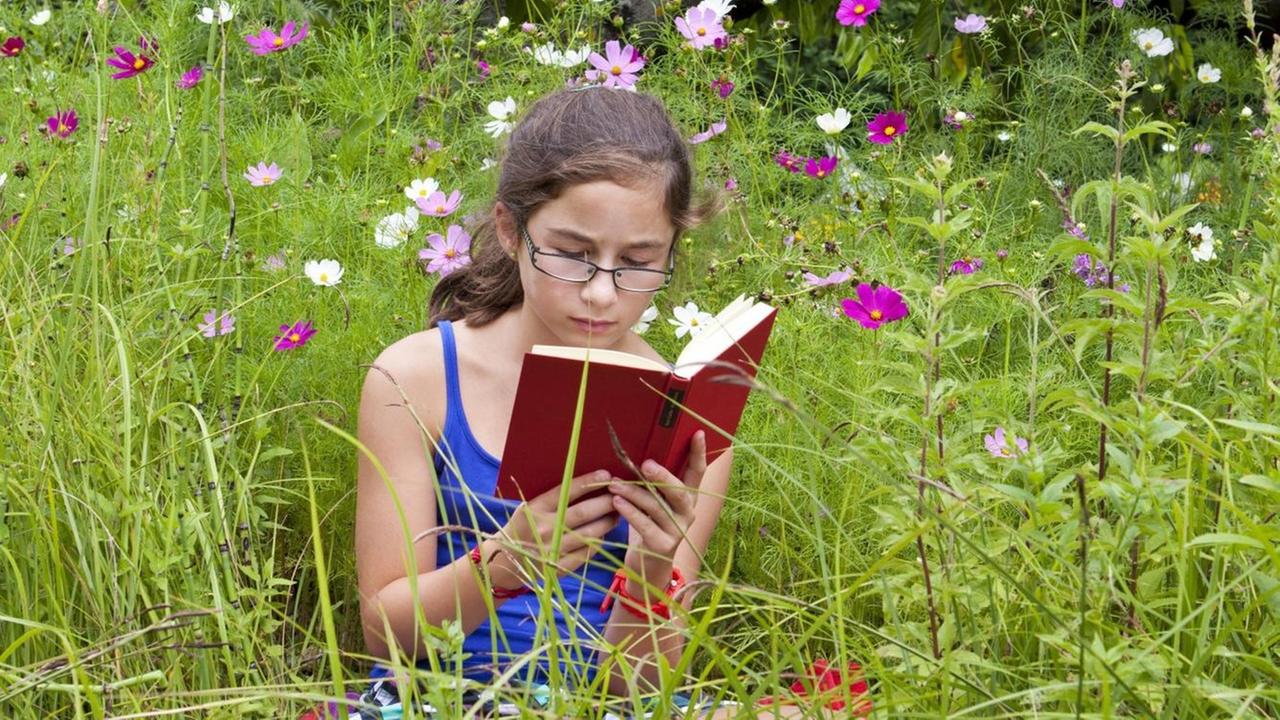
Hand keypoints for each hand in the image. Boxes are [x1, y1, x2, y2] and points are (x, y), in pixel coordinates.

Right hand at [487, 469, 619, 589]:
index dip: (588, 482)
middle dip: (606, 503)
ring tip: (617, 515)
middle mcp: (544, 529)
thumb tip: (589, 486)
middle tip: (620, 496)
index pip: (566, 492)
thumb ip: (553, 500)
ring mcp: (553, 550)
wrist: (503, 563)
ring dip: (608, 523)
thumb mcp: (529, 508)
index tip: (606, 474)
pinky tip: (603, 534)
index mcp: (534, 510)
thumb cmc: (522, 528)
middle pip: (584, 513)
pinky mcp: (559, 568)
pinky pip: (587, 553)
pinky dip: (598, 542)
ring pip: (590, 534)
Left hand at [608, 430, 706, 582]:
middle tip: (645, 464)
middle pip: (679, 491)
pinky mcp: (663, 545)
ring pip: (657, 507)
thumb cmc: (648, 523)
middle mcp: (688, 513)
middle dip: (663, 476)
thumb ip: (652, 482)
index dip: (698, 453)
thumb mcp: (654, 501)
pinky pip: (645, 525)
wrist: (646, 564)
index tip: (697, 432)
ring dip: (634, 493)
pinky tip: (616, 502)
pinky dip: (630, 512)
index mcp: (688, 498)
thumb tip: (634, 452)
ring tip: (614, 483)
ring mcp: (678, 530)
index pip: (697, 473)